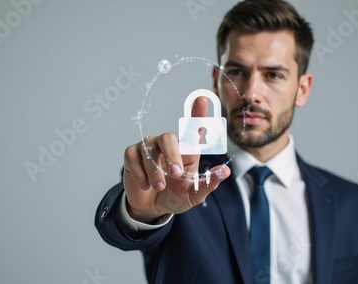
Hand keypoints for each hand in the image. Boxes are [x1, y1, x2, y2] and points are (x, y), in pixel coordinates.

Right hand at [123, 97, 230, 223]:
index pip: (192, 128)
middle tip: (176, 174)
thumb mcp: (194, 195)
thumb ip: (208, 183)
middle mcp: (168, 145)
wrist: (152, 208)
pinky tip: (146, 185)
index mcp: (186, 152)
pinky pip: (133, 157)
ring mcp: (148, 148)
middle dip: (172, 156)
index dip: (197, 113)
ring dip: (155, 171)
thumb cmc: (176, 196)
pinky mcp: (132, 155)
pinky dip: (140, 173)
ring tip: (159, 188)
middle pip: (168, 137)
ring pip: (149, 150)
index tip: (202, 99)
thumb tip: (225, 171)